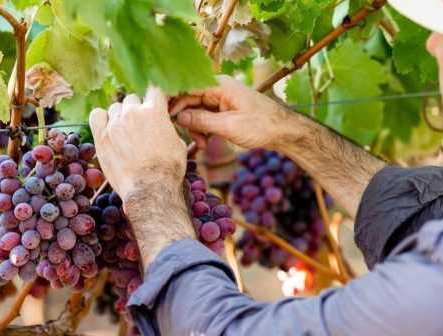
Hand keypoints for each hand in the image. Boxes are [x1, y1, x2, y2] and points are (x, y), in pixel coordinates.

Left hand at [89, 88, 186, 202]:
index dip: (154, 99)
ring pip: (115, 108)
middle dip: (137, 110)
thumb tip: (164, 125)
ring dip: (120, 116)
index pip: (153, 91)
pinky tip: (107, 129)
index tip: (154, 107)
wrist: (150, 188)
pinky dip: (102, 119)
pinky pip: (96, 116)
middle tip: (140, 127)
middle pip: (132, 99)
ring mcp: (115, 124)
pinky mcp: (101, 137)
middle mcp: (133, 112)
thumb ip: (167, 127)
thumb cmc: (168, 169)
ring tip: (125, 133)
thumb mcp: (178, 143)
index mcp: (154, 110)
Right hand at [169, 75, 294, 149]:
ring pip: (195, 110)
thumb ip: (202, 120)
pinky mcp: (223, 109)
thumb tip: (178, 117)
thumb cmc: (260, 126)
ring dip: (195, 127)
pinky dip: (203, 128)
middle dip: (185, 119)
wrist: (283, 131)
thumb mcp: (228, 126)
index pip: (186, 86)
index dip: (171, 99)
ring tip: (203, 144)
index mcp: (219, 85)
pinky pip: (204, 116)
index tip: (160, 113)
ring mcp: (220, 98)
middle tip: (185, 137)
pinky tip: (207, 142)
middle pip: (188, 99)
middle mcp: (218, 88)